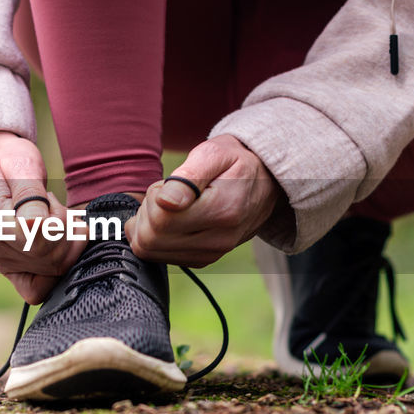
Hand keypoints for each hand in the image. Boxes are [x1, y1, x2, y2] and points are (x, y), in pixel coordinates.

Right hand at [0, 131, 83, 303]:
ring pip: (51, 271)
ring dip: (66, 244)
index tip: (55, 201)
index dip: (59, 224)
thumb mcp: (21, 164)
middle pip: (50, 258)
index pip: (38, 241)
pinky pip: (34, 288)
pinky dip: (54, 271)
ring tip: (57, 217)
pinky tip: (57, 243)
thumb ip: (30, 196)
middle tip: (60, 207)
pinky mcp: (7, 267)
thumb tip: (38, 227)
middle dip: (68, 232)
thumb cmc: (8, 158)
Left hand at [127, 134, 280, 266]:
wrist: (265, 184)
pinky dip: (156, 236)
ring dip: (149, 225)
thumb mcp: (214, 153)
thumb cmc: (236, 163)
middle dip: (147, 211)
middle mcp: (218, 240)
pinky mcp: (201, 260)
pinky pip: (158, 256)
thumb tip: (165, 201)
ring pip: (149, 250)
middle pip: (150, 238)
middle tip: (166, 192)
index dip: (154, 197)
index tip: (170, 183)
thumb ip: (188, 176)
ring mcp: (210, 254)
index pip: (161, 219)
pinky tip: (172, 218)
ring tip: (170, 205)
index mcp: (223, 210)